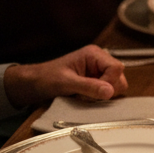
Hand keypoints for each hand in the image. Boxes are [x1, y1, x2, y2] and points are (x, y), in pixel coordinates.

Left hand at [3, 45, 127, 109]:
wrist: (34, 83)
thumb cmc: (46, 78)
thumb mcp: (66, 83)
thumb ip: (89, 87)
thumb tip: (110, 92)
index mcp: (94, 54)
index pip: (116, 68)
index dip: (109, 82)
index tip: (93, 92)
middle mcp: (100, 60)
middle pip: (119, 78)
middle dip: (105, 90)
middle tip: (85, 95)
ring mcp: (100, 71)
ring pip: (116, 86)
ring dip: (101, 95)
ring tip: (82, 95)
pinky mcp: (97, 80)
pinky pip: (108, 91)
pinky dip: (98, 97)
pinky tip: (84, 96)